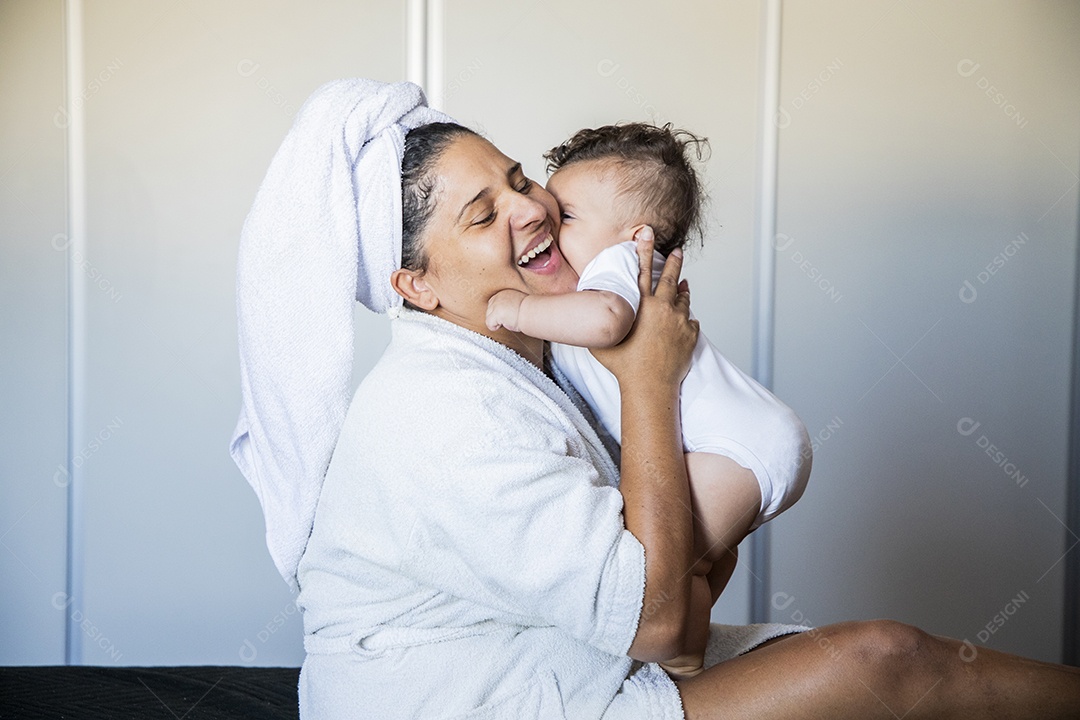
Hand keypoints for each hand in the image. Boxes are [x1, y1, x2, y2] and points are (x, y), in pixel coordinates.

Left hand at [486, 289, 527, 331]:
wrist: (534, 312)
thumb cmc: (530, 310)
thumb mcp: (517, 303)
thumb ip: (508, 304)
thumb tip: (504, 313)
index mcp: (504, 293)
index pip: (493, 303)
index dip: (499, 312)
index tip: (509, 314)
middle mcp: (498, 296)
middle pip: (489, 310)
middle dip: (497, 316)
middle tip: (510, 318)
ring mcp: (496, 304)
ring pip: (488, 317)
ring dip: (497, 322)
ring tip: (509, 320)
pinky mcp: (496, 313)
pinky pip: (489, 324)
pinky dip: (495, 327)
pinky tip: (506, 324)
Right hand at [590, 227, 697, 387]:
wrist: (649, 386)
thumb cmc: (624, 366)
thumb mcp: (603, 340)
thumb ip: (601, 322)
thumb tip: (591, 312)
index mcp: (642, 305)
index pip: (642, 270)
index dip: (643, 249)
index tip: (646, 233)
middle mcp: (663, 308)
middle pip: (670, 277)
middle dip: (674, 261)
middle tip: (677, 251)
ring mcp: (679, 321)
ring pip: (683, 299)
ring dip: (682, 290)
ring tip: (684, 285)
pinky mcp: (690, 335)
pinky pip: (691, 322)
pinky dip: (687, 319)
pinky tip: (685, 320)